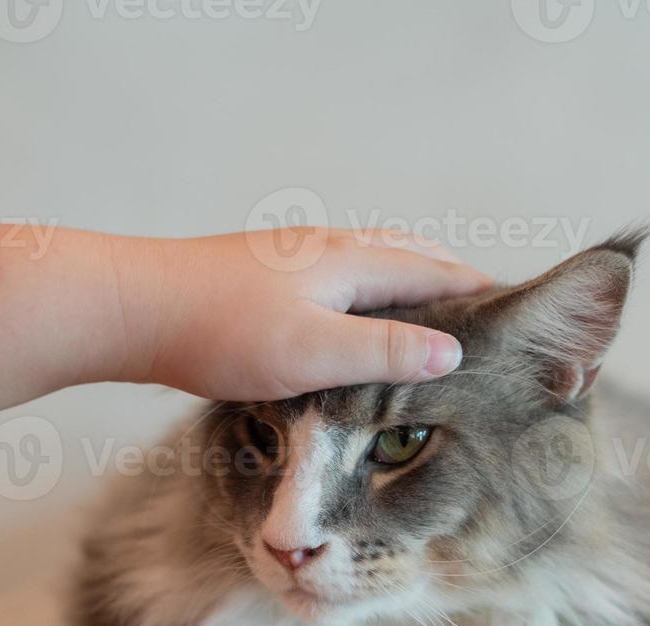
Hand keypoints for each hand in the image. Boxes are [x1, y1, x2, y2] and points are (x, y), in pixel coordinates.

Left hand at [124, 229, 491, 400]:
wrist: (133, 308)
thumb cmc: (220, 331)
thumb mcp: (314, 352)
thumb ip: (385, 353)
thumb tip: (453, 353)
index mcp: (350, 261)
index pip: (435, 270)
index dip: (478, 291)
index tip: (516, 308)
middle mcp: (328, 248)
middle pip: (408, 254)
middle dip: (452, 277)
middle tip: (486, 305)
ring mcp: (295, 258)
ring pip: (373, 260)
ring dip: (411, 277)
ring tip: (434, 303)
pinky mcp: (267, 275)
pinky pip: (342, 274)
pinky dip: (373, 287)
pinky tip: (356, 311)